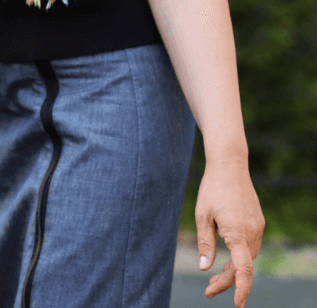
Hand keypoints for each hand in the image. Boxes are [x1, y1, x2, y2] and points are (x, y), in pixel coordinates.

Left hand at [196, 157, 263, 306]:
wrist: (230, 166)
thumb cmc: (211, 189)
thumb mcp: (201, 216)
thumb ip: (204, 243)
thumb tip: (204, 268)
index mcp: (237, 231)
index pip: (243, 268)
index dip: (241, 288)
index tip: (237, 304)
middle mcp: (252, 232)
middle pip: (243, 266)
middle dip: (227, 282)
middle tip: (208, 291)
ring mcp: (257, 227)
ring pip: (248, 258)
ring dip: (233, 270)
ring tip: (214, 278)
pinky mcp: (257, 223)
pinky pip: (250, 246)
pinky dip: (239, 257)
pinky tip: (227, 260)